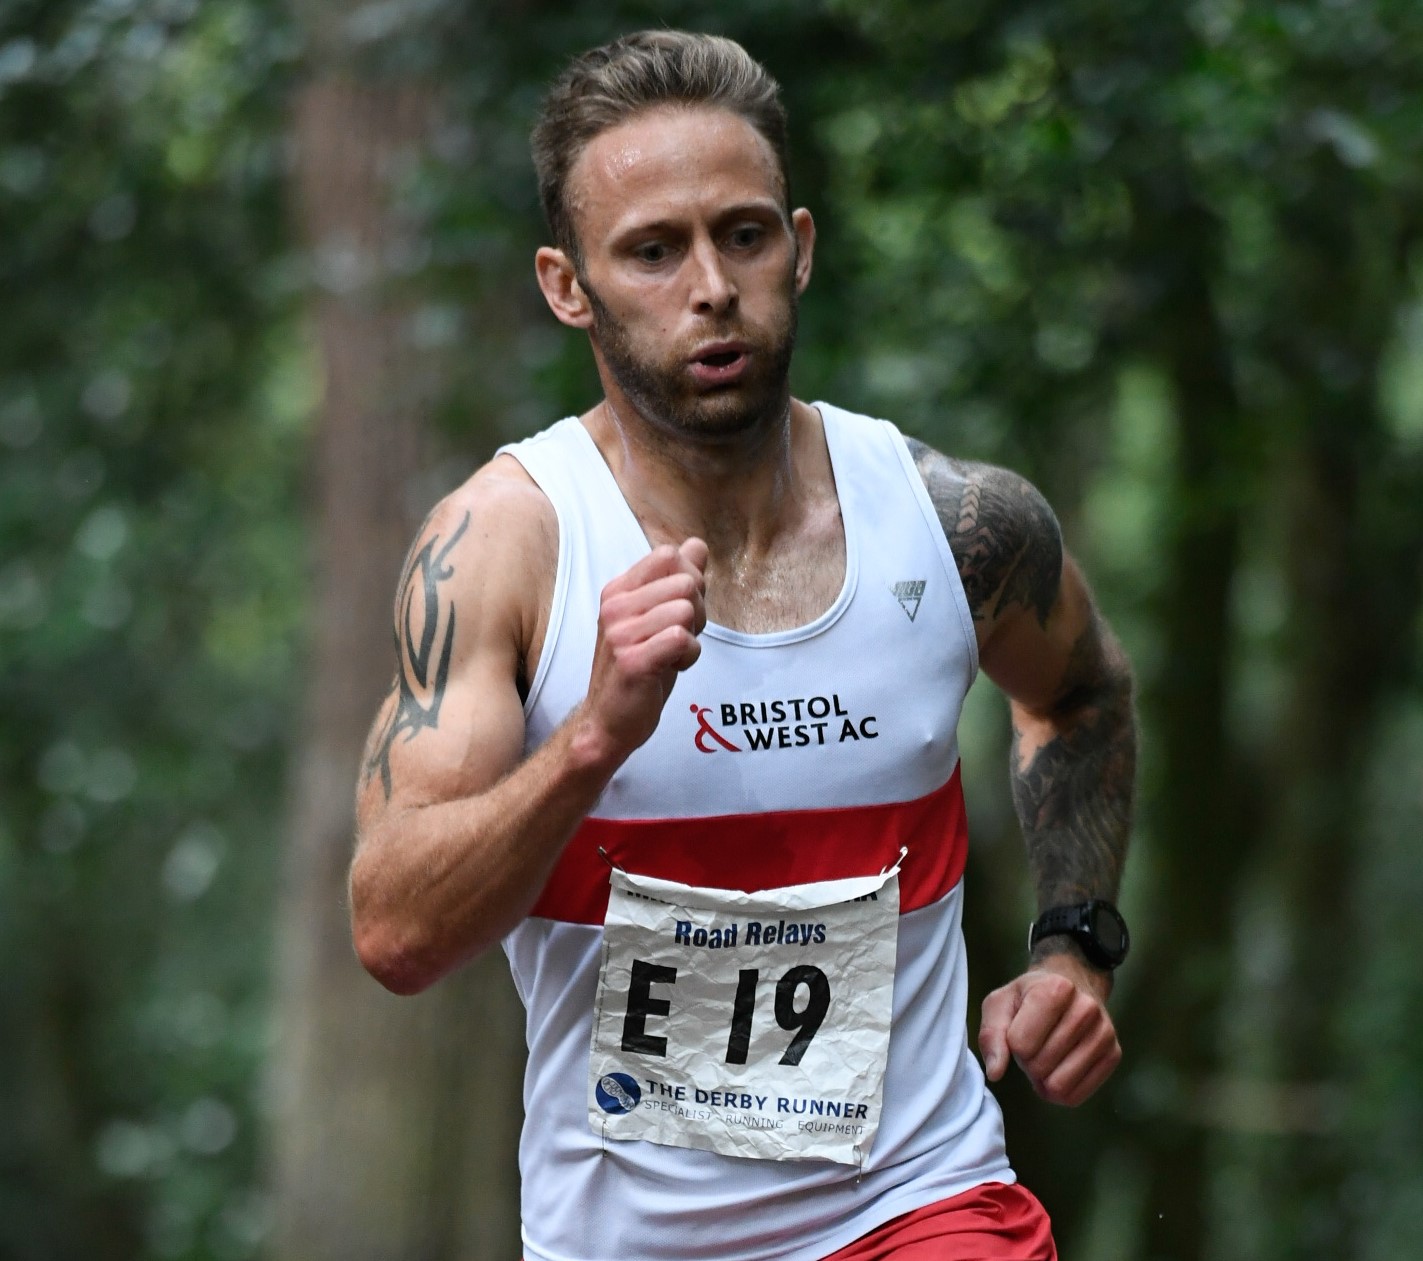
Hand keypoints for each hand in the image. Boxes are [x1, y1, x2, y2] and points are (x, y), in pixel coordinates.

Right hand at [581, 539, 708, 760]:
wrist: (611, 720)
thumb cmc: (640, 666)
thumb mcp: (659, 617)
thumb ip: (678, 579)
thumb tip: (697, 544)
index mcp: (618, 590)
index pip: (669, 555)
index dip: (689, 582)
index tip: (677, 613)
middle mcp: (614, 606)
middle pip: (685, 582)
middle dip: (696, 612)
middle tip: (675, 638)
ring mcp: (619, 633)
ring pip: (686, 610)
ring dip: (692, 637)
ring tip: (670, 655)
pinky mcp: (631, 660)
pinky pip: (682, 639)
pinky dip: (688, 656)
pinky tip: (671, 668)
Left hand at [978, 953, 1120, 1106]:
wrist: (1071, 984)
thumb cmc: (1029, 996)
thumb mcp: (1000, 1004)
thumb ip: (992, 1035)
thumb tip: (996, 1072)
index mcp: (1055, 990)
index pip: (1021, 1045)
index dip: (1012, 1045)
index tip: (1018, 1030)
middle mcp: (1086, 1009)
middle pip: (1040, 1066)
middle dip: (1027, 1062)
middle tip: (1033, 1045)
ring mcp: (1104, 1032)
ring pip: (1059, 1085)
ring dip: (1043, 1079)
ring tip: (1044, 1057)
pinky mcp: (1113, 1054)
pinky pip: (1076, 1096)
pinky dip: (1059, 1092)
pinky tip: (1057, 1071)